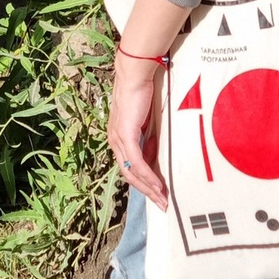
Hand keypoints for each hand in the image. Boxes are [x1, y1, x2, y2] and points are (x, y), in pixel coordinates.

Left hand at [108, 49, 167, 209]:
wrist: (135, 74)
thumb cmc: (142, 92)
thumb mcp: (146, 121)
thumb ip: (149, 136)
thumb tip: (157, 151)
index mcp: (118, 139)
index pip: (129, 168)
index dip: (143, 183)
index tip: (158, 193)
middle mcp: (115, 142)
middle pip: (129, 176)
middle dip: (147, 192)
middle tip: (162, 204)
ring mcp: (118, 139)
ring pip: (132, 173)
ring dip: (149, 188)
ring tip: (163, 199)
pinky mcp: (126, 135)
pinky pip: (137, 162)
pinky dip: (148, 175)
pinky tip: (158, 185)